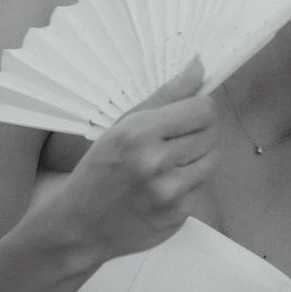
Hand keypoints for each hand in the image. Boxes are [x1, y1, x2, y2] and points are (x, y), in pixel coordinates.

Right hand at [39, 59, 219, 266]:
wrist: (79, 225)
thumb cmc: (99, 170)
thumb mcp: (122, 126)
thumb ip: (165, 96)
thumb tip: (199, 66)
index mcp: (139, 132)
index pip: (202, 109)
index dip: (201, 108)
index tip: (190, 112)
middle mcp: (155, 162)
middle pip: (210, 133)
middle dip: (197, 132)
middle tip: (172, 141)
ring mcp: (169, 192)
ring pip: (211, 160)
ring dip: (196, 159)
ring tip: (166, 164)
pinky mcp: (178, 215)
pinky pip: (200, 188)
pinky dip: (187, 185)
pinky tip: (161, 188)